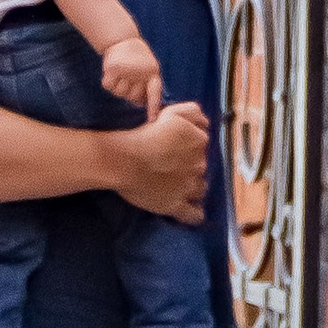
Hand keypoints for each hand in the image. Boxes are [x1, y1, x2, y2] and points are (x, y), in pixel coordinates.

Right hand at [99, 35, 164, 118]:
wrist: (123, 40)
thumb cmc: (137, 59)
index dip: (153, 106)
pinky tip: (111, 71)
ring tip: (122, 73)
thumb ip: (146, 86)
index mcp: (153, 73)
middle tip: (129, 80)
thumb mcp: (148, 70)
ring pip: (120, 93)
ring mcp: (127, 70)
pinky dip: (108, 81)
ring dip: (118, 86)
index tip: (152, 119)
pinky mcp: (113, 68)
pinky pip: (108, 86)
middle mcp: (141, 72)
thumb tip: (140, 104)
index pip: (154, 93)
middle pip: (133, 97)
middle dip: (130, 93)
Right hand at [105, 99, 208, 221]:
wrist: (122, 160)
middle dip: (190, 166)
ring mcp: (189, 187)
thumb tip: (205, 123)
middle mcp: (199, 164)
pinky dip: (194, 214)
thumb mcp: (170, 113)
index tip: (176, 147)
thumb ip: (192, 113)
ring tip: (177, 186)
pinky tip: (192, 212)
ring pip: (200, 189)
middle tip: (171, 165)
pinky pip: (194, 214)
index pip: (202, 144)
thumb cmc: (143, 134)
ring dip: (192, 187)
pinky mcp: (176, 205)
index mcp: (199, 141)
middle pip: (201, 166)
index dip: (189, 145)